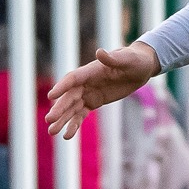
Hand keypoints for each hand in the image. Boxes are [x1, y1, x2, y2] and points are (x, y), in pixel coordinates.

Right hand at [44, 42, 160, 138]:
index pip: (73, 79)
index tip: (51, 96)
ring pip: (72, 108)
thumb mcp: (126, 59)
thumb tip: (99, 52)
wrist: (140, 68)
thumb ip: (112, 59)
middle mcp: (85, 82)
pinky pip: (81, 115)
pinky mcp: (94, 102)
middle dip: (59, 109)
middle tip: (49, 120)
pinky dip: (74, 124)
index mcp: (91, 70)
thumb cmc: (134, 60)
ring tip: (52, 132)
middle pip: (69, 97)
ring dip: (62, 120)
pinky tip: (67, 136)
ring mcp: (88, 93)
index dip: (62, 87)